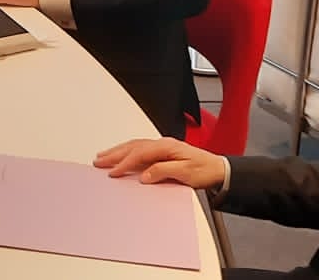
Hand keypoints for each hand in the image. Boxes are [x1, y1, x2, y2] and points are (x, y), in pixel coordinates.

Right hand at [92, 137, 227, 188]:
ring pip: (134, 146)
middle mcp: (162, 144)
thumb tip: (145, 174)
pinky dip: (127, 152)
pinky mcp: (162, 153)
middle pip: (133, 147)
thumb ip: (163, 171)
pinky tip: (121, 156)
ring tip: (103, 156)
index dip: (124, 163)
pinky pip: (139, 150)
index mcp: (166, 147)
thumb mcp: (186, 173)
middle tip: (98, 161)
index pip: (139, 154)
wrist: (219, 170)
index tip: (113, 172)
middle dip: (114, 154)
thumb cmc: (205, 171)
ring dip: (118, 151)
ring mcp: (162, 147)